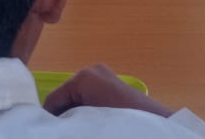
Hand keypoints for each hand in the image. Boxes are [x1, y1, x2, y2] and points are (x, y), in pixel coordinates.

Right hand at [43, 64, 173, 118]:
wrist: (155, 125)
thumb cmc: (119, 121)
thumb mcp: (86, 123)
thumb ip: (66, 121)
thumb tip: (53, 126)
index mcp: (82, 78)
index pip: (52, 100)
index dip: (49, 120)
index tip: (51, 132)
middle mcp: (92, 71)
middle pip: (65, 97)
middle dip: (63, 116)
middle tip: (67, 131)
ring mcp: (104, 76)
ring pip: (77, 98)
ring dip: (74, 115)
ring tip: (80, 130)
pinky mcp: (113, 84)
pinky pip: (90, 98)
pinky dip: (87, 112)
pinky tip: (91, 126)